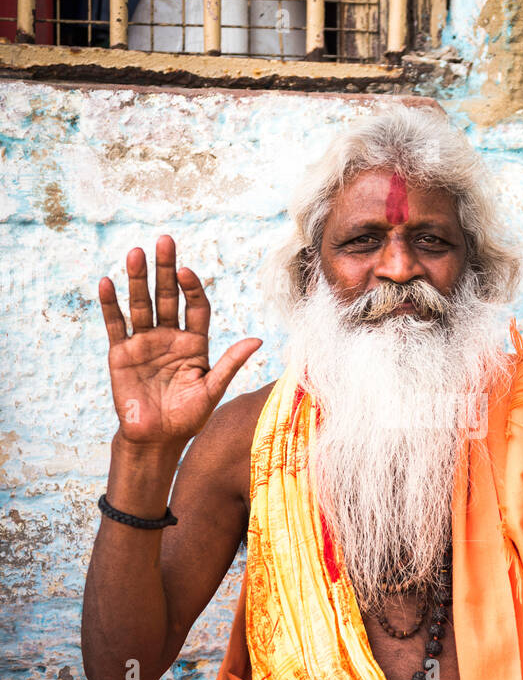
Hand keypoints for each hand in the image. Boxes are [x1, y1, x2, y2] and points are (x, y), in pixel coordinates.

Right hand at [99, 235, 260, 448]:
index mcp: (194, 343)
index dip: (191, 288)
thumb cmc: (187, 417)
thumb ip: (230, 363)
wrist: (156, 439)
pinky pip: (116, 324)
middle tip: (165, 241)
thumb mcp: (212, 389)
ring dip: (137, 279)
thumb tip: (258, 340)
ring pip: (141, 304)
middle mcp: (169, 337)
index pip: (195, 307)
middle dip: (165, 269)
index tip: (186, 272)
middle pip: (167, 297)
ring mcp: (144, 343)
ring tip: (136, 253)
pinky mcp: (121, 353)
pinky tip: (107, 283)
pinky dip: (111, 305)